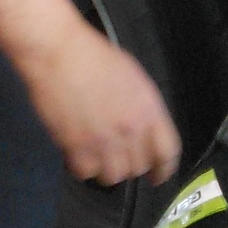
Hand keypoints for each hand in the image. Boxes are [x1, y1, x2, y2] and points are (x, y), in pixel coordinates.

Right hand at [24, 19, 180, 184]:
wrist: (59, 52)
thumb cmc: (95, 56)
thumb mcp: (133, 78)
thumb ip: (143, 109)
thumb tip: (141, 131)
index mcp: (150, 109)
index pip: (168, 153)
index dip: (164, 169)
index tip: (157, 175)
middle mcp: (131, 129)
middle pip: (139, 167)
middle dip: (130, 164)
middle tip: (116, 155)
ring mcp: (104, 141)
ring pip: (113, 176)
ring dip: (106, 168)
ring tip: (96, 155)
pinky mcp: (77, 147)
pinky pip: (85, 173)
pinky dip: (81, 166)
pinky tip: (77, 152)